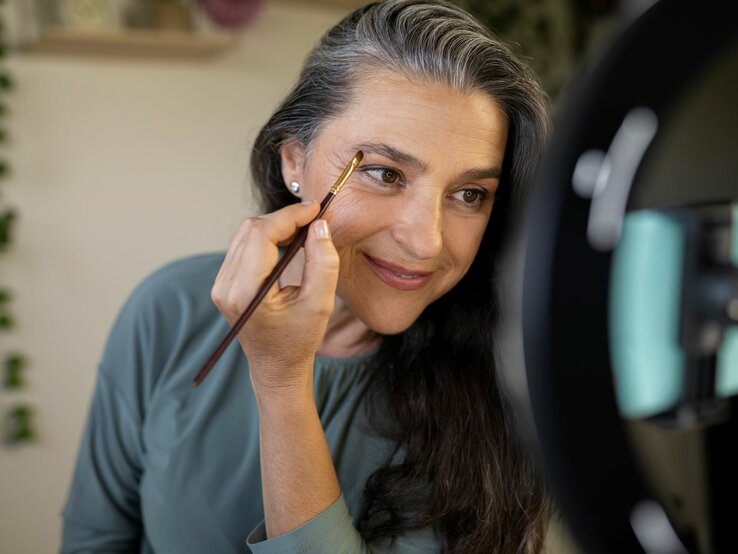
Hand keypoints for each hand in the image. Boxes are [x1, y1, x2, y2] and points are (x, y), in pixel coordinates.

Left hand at [211, 202, 338, 394]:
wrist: (276, 367)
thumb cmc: (298, 341)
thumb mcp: (320, 304)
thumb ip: (323, 262)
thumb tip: (319, 226)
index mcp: (244, 292)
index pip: (262, 234)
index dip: (291, 216)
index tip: (317, 209)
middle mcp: (225, 285)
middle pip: (251, 229)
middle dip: (285, 219)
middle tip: (316, 220)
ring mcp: (221, 284)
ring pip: (246, 234)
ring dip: (276, 226)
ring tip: (306, 231)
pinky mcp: (225, 283)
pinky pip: (244, 246)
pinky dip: (267, 238)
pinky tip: (289, 243)